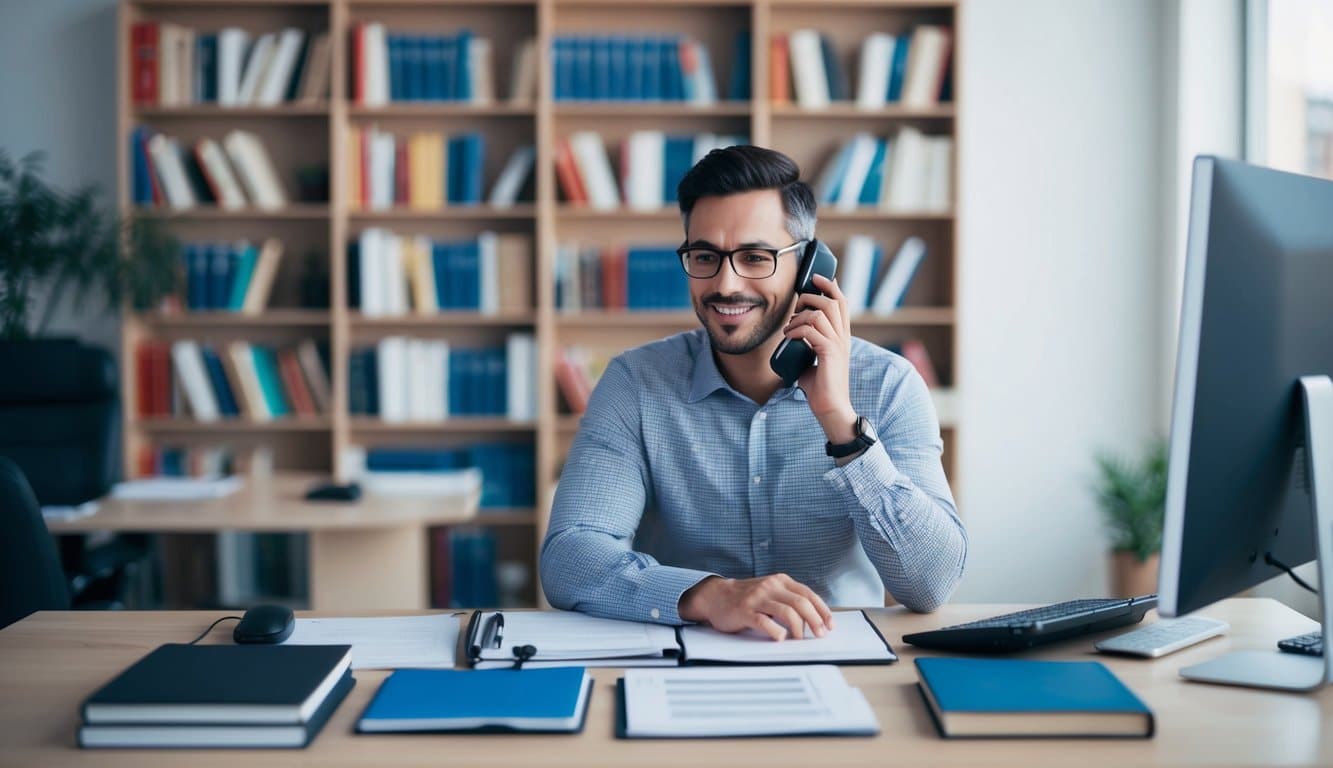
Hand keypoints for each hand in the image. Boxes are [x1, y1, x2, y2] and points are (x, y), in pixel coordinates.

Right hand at [678, 574, 835, 640]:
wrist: (716, 596)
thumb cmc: (746, 598)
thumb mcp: (770, 592)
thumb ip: (789, 599)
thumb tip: (815, 619)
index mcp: (780, 581)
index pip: (808, 594)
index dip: (822, 610)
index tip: (830, 625)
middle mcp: (771, 586)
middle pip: (801, 603)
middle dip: (815, 621)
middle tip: (819, 635)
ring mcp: (757, 597)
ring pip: (787, 612)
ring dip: (798, 629)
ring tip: (799, 639)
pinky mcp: (745, 610)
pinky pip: (765, 622)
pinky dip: (776, 632)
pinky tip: (780, 638)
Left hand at [783, 273, 856, 443]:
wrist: (830, 407)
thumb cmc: (820, 386)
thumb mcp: (813, 358)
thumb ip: (808, 344)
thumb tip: (792, 336)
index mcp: (841, 336)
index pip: (842, 301)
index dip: (830, 286)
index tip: (816, 278)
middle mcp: (843, 336)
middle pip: (833, 301)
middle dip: (811, 297)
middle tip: (795, 308)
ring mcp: (838, 344)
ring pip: (822, 312)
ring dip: (800, 316)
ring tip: (789, 328)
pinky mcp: (829, 353)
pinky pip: (811, 330)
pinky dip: (796, 330)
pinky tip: (789, 338)